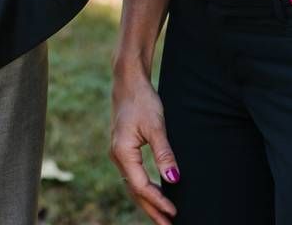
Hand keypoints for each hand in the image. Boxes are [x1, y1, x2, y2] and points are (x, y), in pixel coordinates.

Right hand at [109, 64, 178, 221]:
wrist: (128, 81)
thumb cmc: (141, 100)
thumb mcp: (156, 126)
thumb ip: (164, 154)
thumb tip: (173, 180)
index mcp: (123, 153)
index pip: (141, 186)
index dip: (158, 202)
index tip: (174, 213)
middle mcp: (117, 156)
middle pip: (135, 191)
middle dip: (151, 210)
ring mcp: (119, 153)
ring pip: (133, 185)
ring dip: (148, 201)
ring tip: (163, 216)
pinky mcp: (123, 149)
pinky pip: (133, 176)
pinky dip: (144, 188)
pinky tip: (154, 192)